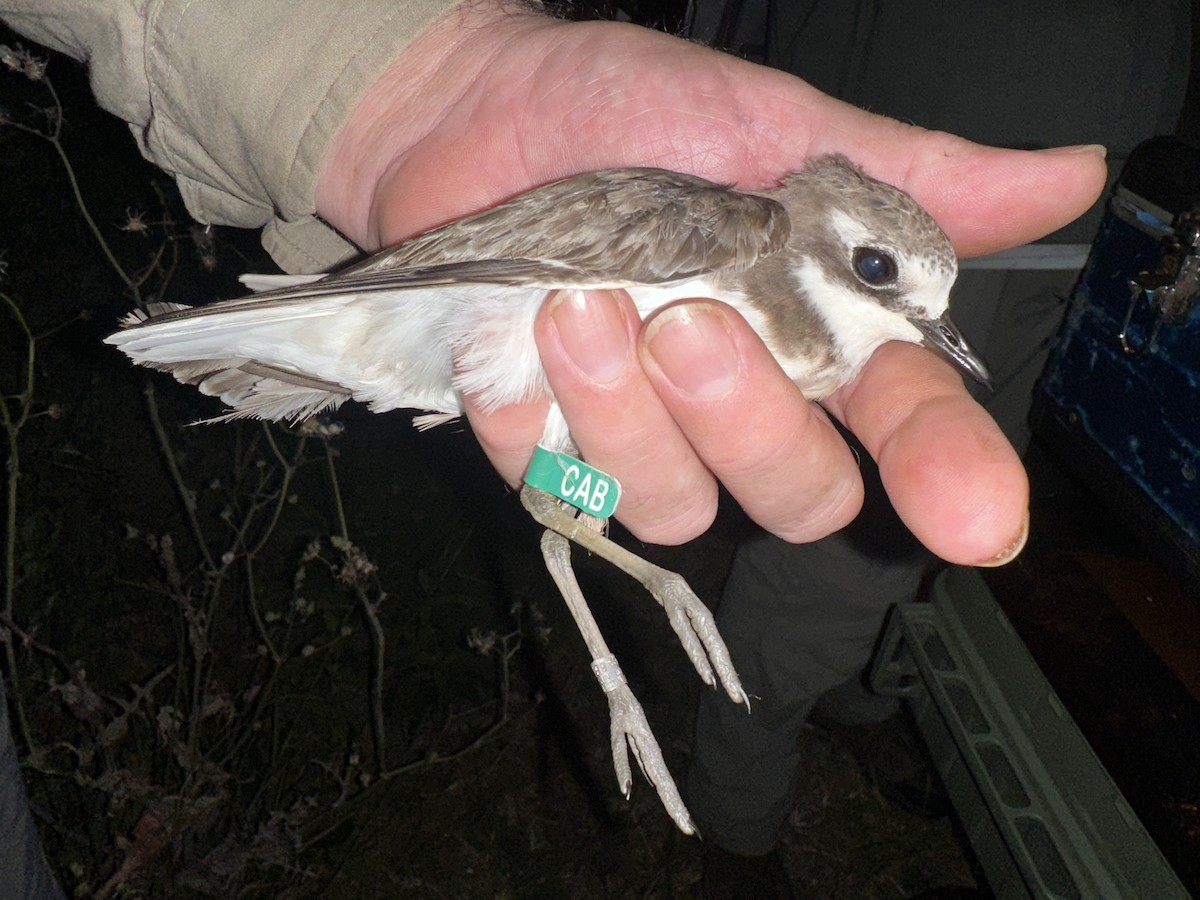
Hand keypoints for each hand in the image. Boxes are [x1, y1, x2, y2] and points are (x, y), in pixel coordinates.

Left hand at [315, 2, 1106, 565]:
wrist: (474, 116)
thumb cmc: (627, 115)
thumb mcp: (775, 131)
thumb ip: (907, 179)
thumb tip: (1063, 176)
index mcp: (820, 332)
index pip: (908, 425)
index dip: (947, 474)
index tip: (972, 515)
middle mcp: (745, 402)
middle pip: (798, 494)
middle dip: (749, 419)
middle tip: (691, 318)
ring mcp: (647, 436)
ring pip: (677, 504)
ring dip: (631, 409)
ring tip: (578, 303)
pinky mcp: (553, 449)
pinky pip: (567, 482)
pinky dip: (547, 411)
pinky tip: (526, 335)